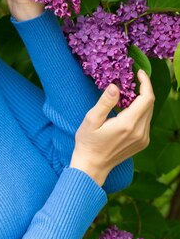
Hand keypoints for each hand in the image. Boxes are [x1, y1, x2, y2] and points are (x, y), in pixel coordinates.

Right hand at [70, 70, 154, 186]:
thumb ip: (105, 102)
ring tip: (128, 94)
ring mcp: (143, 139)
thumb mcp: (91, 119)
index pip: (146, 98)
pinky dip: (141, 111)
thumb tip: (116, 86)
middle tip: (131, 80)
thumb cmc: (88, 142)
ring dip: (142, 100)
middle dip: (143, 89)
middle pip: (150, 104)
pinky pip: (146, 122)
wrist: (92, 166)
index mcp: (128, 124)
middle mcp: (140, 132)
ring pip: (149, 113)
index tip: (138, 72)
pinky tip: (127, 110)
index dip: (145, 83)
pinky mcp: (142, 143)